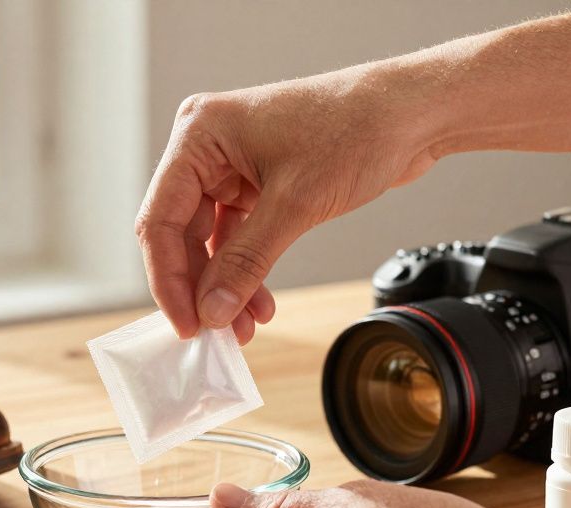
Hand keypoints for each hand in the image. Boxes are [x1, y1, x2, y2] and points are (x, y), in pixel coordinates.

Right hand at [135, 65, 443, 342]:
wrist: (410, 113)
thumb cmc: (357, 129)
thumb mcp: (295, 204)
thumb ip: (246, 262)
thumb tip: (211, 311)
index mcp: (199, 134)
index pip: (160, 219)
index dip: (169, 280)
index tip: (187, 325)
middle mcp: (207, 146)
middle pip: (180, 233)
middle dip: (200, 287)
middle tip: (215, 332)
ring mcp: (231, 165)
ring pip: (209, 241)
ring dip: (225, 285)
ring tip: (243, 326)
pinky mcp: (255, 182)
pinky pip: (236, 237)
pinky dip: (246, 271)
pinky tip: (259, 302)